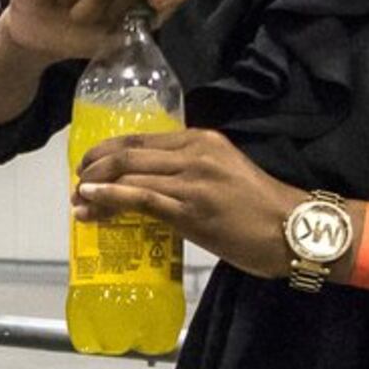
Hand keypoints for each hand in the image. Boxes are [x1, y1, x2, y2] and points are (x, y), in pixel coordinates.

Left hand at [73, 127, 304, 276]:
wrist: (292, 230)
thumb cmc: (258, 208)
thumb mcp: (222, 173)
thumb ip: (188, 170)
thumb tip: (148, 184)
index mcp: (201, 140)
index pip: (140, 138)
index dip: (106, 150)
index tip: (88, 165)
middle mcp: (193, 153)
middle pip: (127, 152)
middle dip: (93, 166)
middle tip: (76, 182)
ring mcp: (191, 180)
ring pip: (128, 174)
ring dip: (94, 187)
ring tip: (77, 199)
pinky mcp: (190, 209)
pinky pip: (139, 198)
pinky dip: (108, 199)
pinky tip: (90, 204)